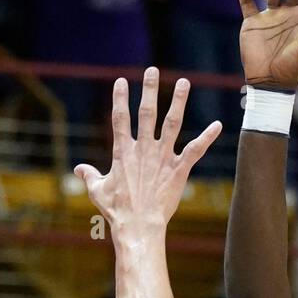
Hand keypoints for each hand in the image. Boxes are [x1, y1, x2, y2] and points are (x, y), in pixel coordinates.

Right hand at [75, 67, 221, 238]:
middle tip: (152, 70)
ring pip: (172, 123)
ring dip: (178, 101)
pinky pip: (195, 150)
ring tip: (184, 82)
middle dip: (149, 90)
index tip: (121, 81)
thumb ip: (89, 176)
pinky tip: (218, 125)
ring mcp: (162, 157)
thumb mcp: (98, 191)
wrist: (138, 226)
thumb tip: (79, 169)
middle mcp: (143, 149)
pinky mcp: (179, 169)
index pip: (120, 118)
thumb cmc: (117, 211)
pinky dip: (207, 137)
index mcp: (123, 152)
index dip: (120, 99)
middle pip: (146, 113)